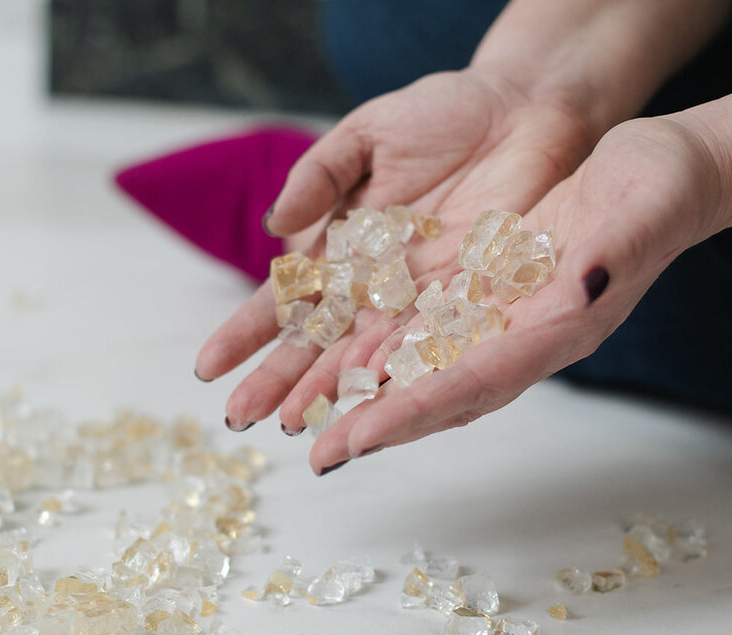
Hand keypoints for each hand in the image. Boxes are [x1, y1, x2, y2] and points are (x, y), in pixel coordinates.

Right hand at [194, 69, 595, 432]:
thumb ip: (319, 175)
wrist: (523, 109)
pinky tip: (367, 404)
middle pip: (317, 343)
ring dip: (330, 394)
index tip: (207, 366)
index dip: (246, 333)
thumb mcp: (367, 134)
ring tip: (296, 427)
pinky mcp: (467, 303)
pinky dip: (397, 377)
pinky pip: (427, 347)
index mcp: (340, 247)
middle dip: (277, 381)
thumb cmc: (443, 113)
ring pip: (364, 358)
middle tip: (239, 418)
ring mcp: (418, 299)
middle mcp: (374, 285)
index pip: (283, 300)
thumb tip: (274, 225)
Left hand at [307, 116, 731, 471]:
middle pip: (437, 392)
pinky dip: (380, 346)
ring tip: (311, 418)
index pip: (475, 383)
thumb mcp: (643, 211)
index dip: (416, 412)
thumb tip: (589, 282)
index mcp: (558, 329)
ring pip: (420, 365)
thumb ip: (615, 252)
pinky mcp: (483, 288)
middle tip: (317, 455)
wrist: (665, 170)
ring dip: (366, 393)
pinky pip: (421, 326)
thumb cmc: (663, 190)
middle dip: (376, 423)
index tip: (358, 439)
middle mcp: (521, 336)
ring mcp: (499, 316)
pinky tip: (337, 355)